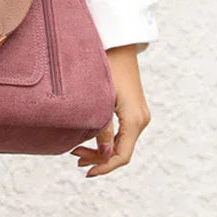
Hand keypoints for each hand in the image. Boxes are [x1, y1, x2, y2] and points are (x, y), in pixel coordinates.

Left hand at [70, 44, 151, 177]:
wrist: (118, 44)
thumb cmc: (107, 66)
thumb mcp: (101, 98)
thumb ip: (102, 127)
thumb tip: (103, 155)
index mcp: (135, 119)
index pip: (122, 155)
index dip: (105, 167)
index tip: (87, 172)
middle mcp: (141, 119)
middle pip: (121, 151)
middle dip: (99, 158)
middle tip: (75, 158)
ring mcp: (139, 114)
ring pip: (121, 142)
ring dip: (101, 149)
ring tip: (78, 151)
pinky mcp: (134, 109)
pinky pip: (122, 132)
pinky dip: (106, 139)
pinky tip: (90, 138)